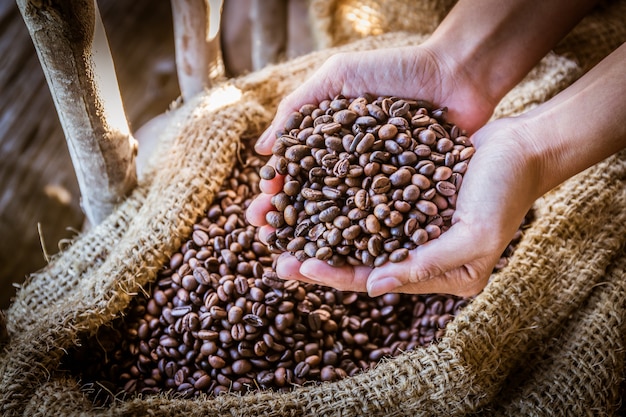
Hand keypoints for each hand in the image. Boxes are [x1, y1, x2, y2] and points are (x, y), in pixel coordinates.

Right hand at [246, 43, 498, 259]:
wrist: (455, 74)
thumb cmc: (395, 69)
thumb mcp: (340, 76)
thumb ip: (298, 107)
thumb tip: (262, 150)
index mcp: (333, 145)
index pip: (297, 176)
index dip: (276, 195)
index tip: (257, 212)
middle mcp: (355, 170)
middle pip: (317, 205)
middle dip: (291, 226)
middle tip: (269, 243)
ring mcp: (383, 187)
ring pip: (348, 222)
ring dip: (322, 243)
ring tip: (300, 262)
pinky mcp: (412, 198)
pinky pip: (388, 224)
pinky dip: (369, 243)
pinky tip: (349, 260)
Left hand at [269, 117, 538, 296]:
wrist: (522, 145)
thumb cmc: (506, 193)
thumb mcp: (474, 235)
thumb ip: (428, 264)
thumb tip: (377, 286)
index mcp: (435, 274)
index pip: (375, 280)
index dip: (337, 274)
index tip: (300, 265)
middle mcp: (417, 252)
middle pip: (356, 258)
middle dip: (316, 254)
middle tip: (273, 251)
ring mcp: (409, 223)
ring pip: (354, 229)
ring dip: (319, 225)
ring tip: (281, 220)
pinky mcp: (405, 194)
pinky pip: (365, 200)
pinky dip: (338, 197)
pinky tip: (310, 189)